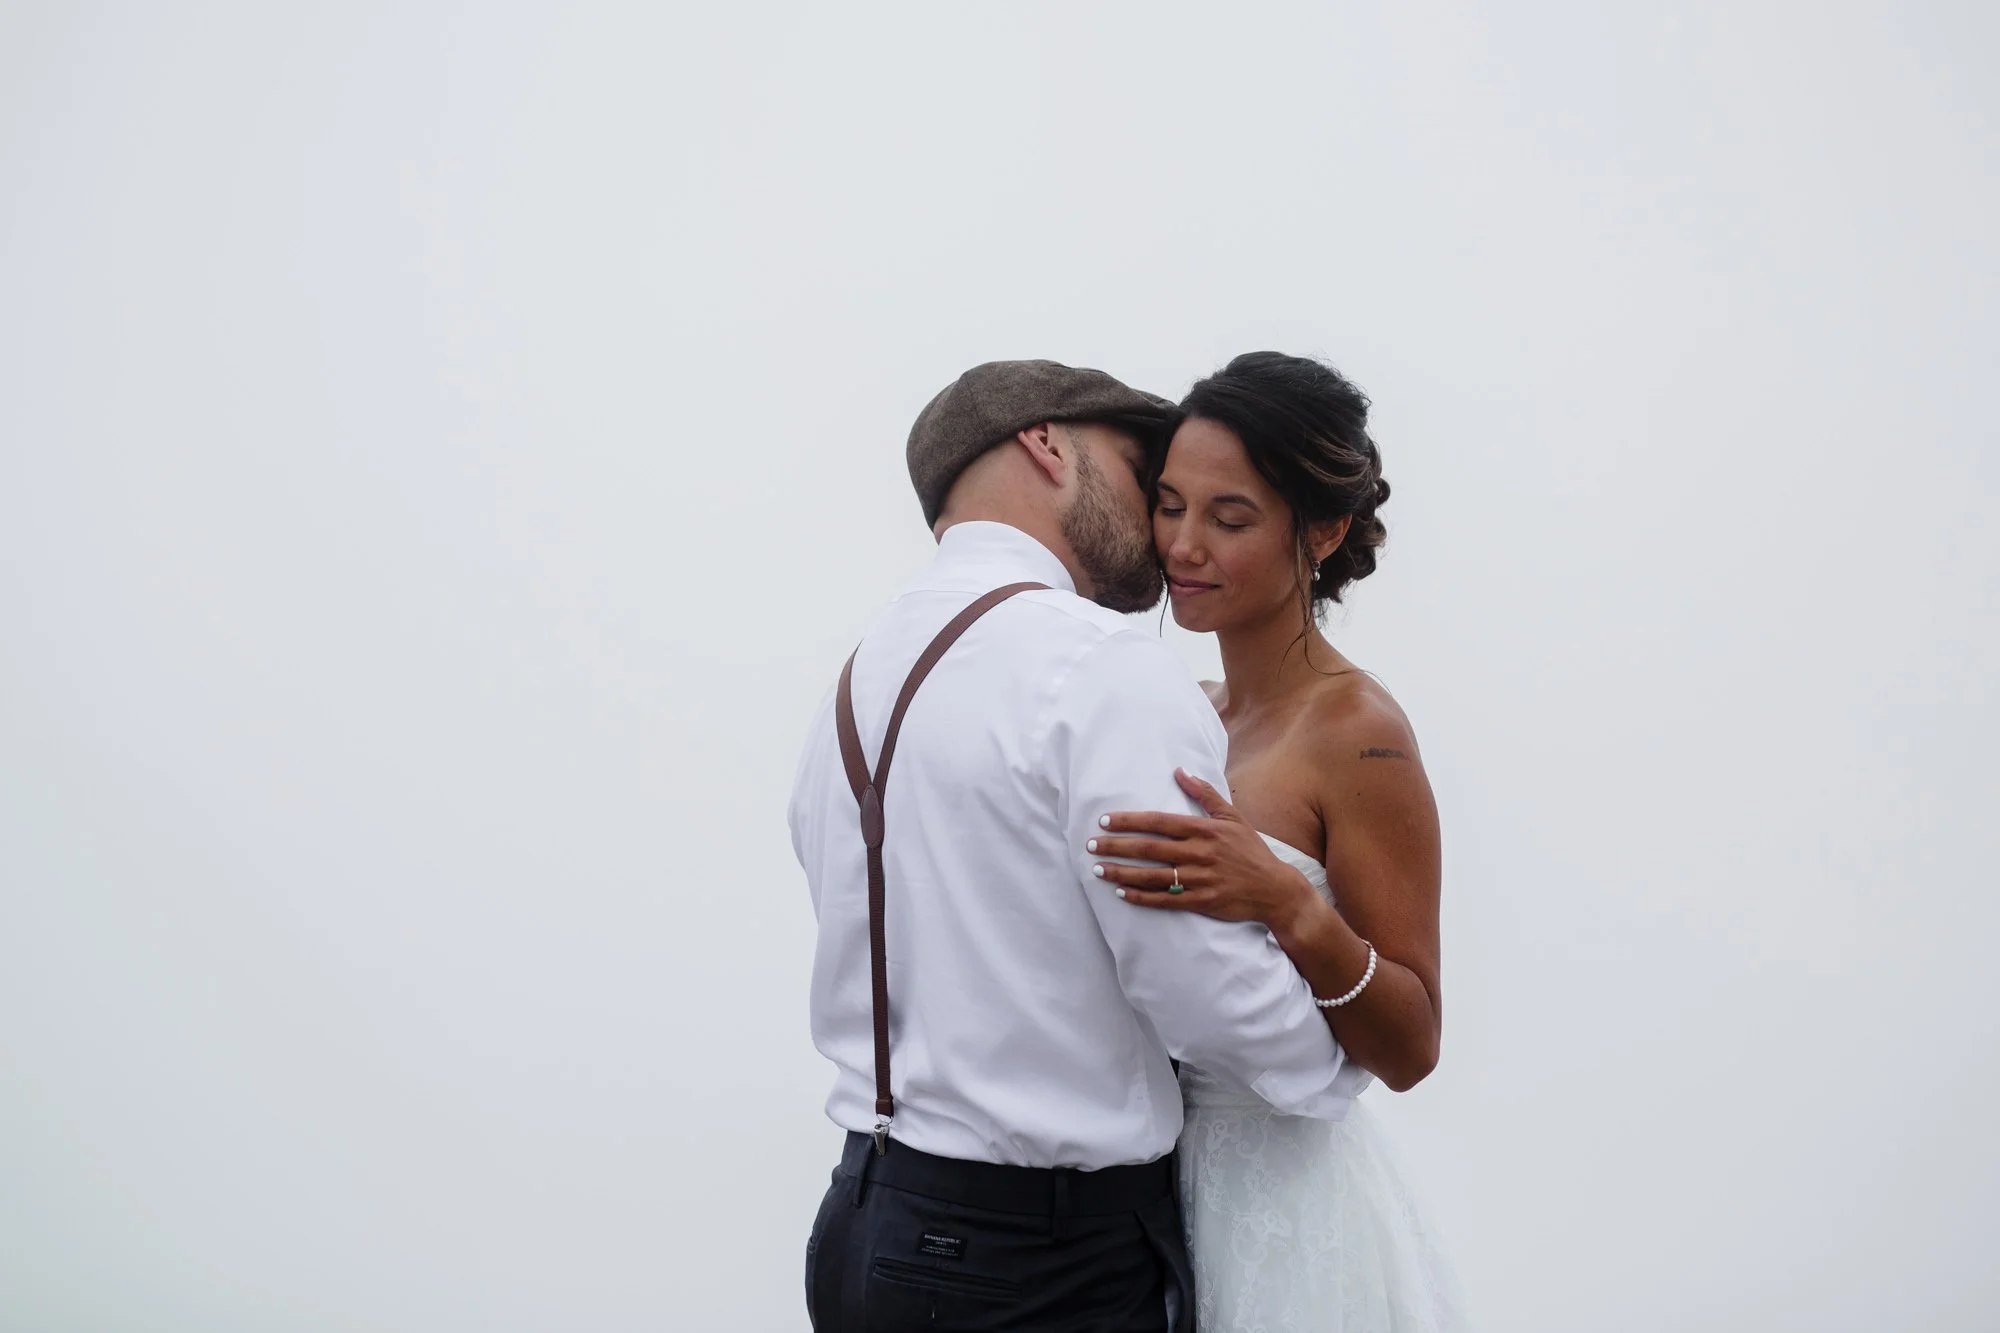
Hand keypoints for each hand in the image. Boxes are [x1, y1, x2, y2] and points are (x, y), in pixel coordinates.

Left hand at [1090, 769, 1323, 931]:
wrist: (1275, 889)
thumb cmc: (1251, 851)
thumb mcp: (1233, 817)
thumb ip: (1205, 794)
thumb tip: (1180, 771)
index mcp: (1205, 830)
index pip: (1159, 822)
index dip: (1130, 821)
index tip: (1105, 821)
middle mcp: (1200, 853)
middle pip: (1149, 848)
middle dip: (1116, 846)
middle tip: (1090, 845)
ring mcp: (1200, 879)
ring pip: (1153, 876)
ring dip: (1122, 873)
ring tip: (1098, 870)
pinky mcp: (1201, 902)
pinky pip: (1165, 900)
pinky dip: (1141, 898)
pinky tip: (1121, 894)